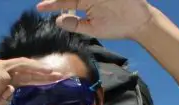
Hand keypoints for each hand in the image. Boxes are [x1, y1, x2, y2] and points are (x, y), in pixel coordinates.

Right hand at [0, 57, 64, 104]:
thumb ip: (5, 98)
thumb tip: (12, 89)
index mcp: (8, 74)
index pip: (27, 73)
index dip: (42, 75)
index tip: (57, 76)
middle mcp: (1, 66)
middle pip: (22, 63)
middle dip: (38, 69)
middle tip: (52, 72)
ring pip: (3, 77)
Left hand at [35, 0, 155, 39]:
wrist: (139, 22)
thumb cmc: (116, 27)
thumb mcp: (93, 28)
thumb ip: (76, 24)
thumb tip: (57, 21)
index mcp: (84, 2)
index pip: (65, 1)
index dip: (52, 4)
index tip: (39, 7)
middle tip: (46, 1)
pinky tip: (80, 0)